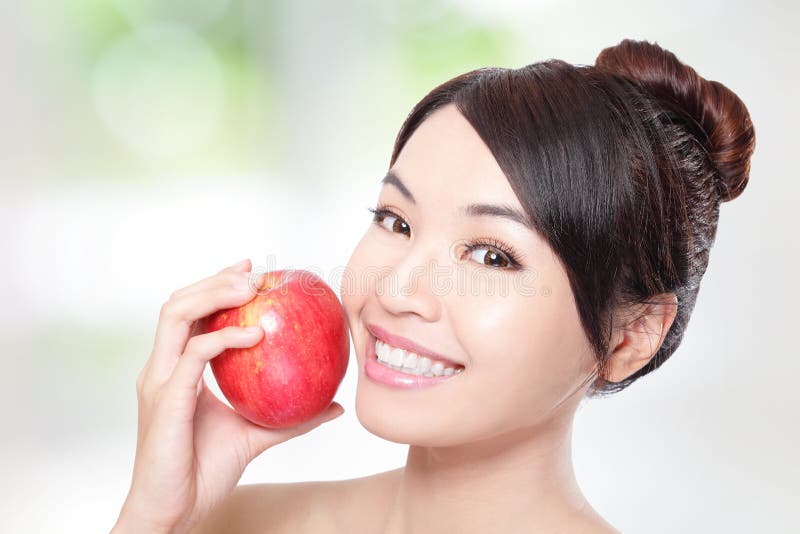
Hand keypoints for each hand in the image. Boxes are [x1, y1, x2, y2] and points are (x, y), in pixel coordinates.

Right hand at [113, 259, 344, 533]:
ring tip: (251, 289)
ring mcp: (159, 381)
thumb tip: (336, 405)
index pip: (190, 314)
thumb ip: (293, 419)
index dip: (216, 286)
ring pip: (176, 315)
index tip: (253, 272)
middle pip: (178, 303)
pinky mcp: (164, 399)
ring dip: (214, 294)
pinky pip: (194, 355)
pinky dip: (223, 338)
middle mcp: (162, 369)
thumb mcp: (256, 435)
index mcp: (176, 371)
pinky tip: (255, 334)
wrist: (176, 511)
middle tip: (255, 273)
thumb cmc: (206, 472)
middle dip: (215, 280)